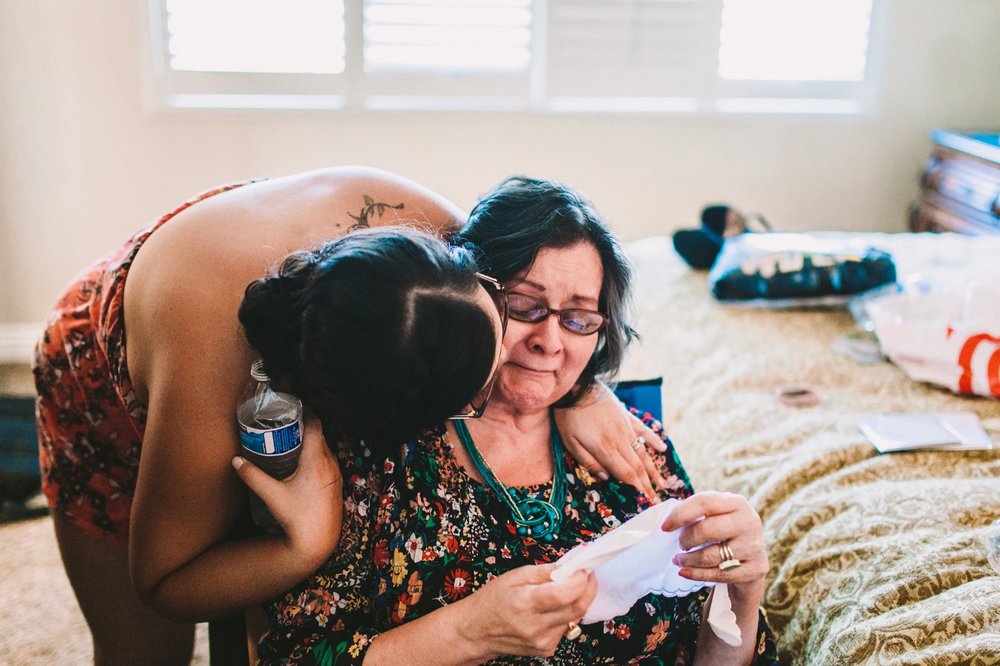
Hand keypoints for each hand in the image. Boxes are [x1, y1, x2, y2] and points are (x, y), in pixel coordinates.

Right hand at [231, 415, 343, 568]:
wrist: (318, 542)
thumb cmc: (297, 518)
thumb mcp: (272, 495)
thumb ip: (253, 476)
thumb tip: (235, 461)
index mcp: (316, 460)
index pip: (315, 424)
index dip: (306, 411)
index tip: (293, 405)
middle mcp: (329, 463)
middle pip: (319, 434)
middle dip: (304, 425)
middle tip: (285, 421)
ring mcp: (335, 474)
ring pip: (324, 447)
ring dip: (311, 440)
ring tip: (291, 438)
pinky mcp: (336, 483)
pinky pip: (327, 460)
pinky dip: (316, 454)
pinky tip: (302, 461)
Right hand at [456, 564, 596, 659]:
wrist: (477, 631)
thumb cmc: (492, 600)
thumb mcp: (514, 576)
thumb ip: (545, 571)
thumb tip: (570, 565)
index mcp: (525, 603)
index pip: (564, 594)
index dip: (580, 579)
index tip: (584, 568)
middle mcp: (536, 626)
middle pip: (577, 608)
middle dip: (588, 588)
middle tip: (587, 575)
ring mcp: (542, 641)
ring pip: (574, 618)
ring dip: (576, 601)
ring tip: (566, 589)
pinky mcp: (546, 649)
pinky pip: (566, 628)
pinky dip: (566, 614)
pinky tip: (553, 609)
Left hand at [554, 385, 665, 499]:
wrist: (576, 387)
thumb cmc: (569, 417)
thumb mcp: (571, 443)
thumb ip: (589, 462)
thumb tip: (607, 478)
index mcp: (606, 448)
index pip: (626, 473)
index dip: (637, 488)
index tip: (647, 500)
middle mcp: (621, 439)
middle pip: (638, 466)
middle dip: (648, 485)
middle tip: (657, 499)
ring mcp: (626, 427)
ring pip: (643, 451)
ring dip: (654, 469)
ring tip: (662, 483)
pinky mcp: (627, 416)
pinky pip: (644, 430)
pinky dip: (654, 440)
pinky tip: (662, 449)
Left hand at [661, 491, 767, 594]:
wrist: (752, 559)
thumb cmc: (725, 532)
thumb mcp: (716, 516)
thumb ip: (697, 514)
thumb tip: (667, 523)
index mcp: (737, 503)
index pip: (704, 503)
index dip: (680, 514)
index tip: (665, 527)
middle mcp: (749, 522)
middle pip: (707, 530)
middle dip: (686, 539)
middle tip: (680, 544)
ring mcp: (754, 546)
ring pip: (712, 556)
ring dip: (689, 560)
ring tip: (679, 560)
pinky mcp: (756, 569)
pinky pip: (719, 574)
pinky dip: (697, 574)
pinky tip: (685, 572)